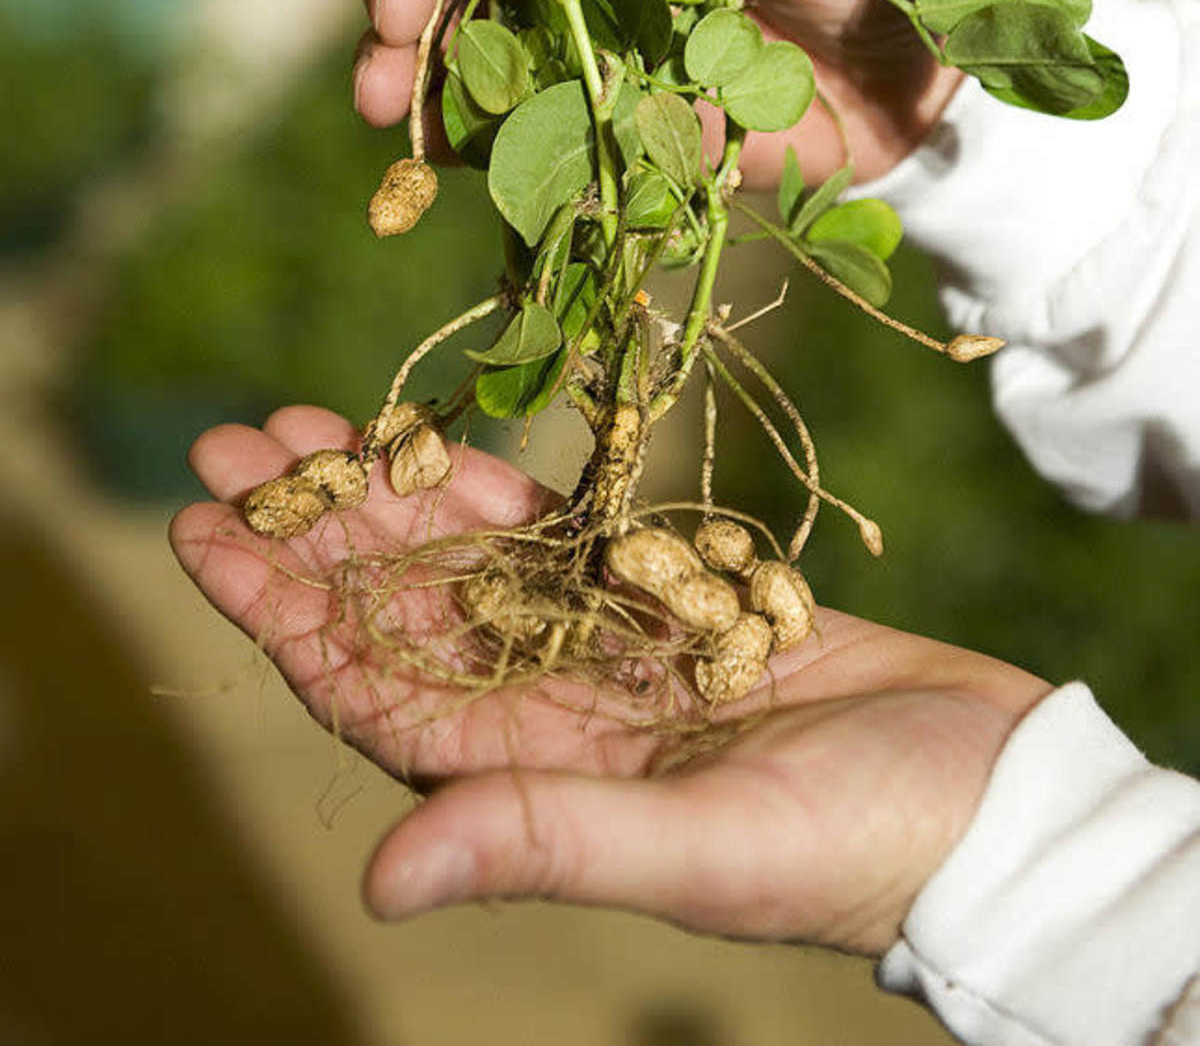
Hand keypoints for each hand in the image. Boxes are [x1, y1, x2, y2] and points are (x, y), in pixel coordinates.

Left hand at [172, 409, 1048, 953]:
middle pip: (397, 608)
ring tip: (301, 427)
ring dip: (383, 495)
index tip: (204, 539)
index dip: (282, 615)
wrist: (987, 795)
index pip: (372, 688)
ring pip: (464, 558)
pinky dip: (494, 485)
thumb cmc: (858, 844)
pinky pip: (559, 531)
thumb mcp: (699, 849)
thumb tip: (380, 880)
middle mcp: (549, 711)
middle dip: (310, 530)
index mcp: (536, 780)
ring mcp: (605, 649)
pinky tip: (430, 441)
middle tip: (225, 451)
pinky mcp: (670, 595)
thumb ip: (544, 842)